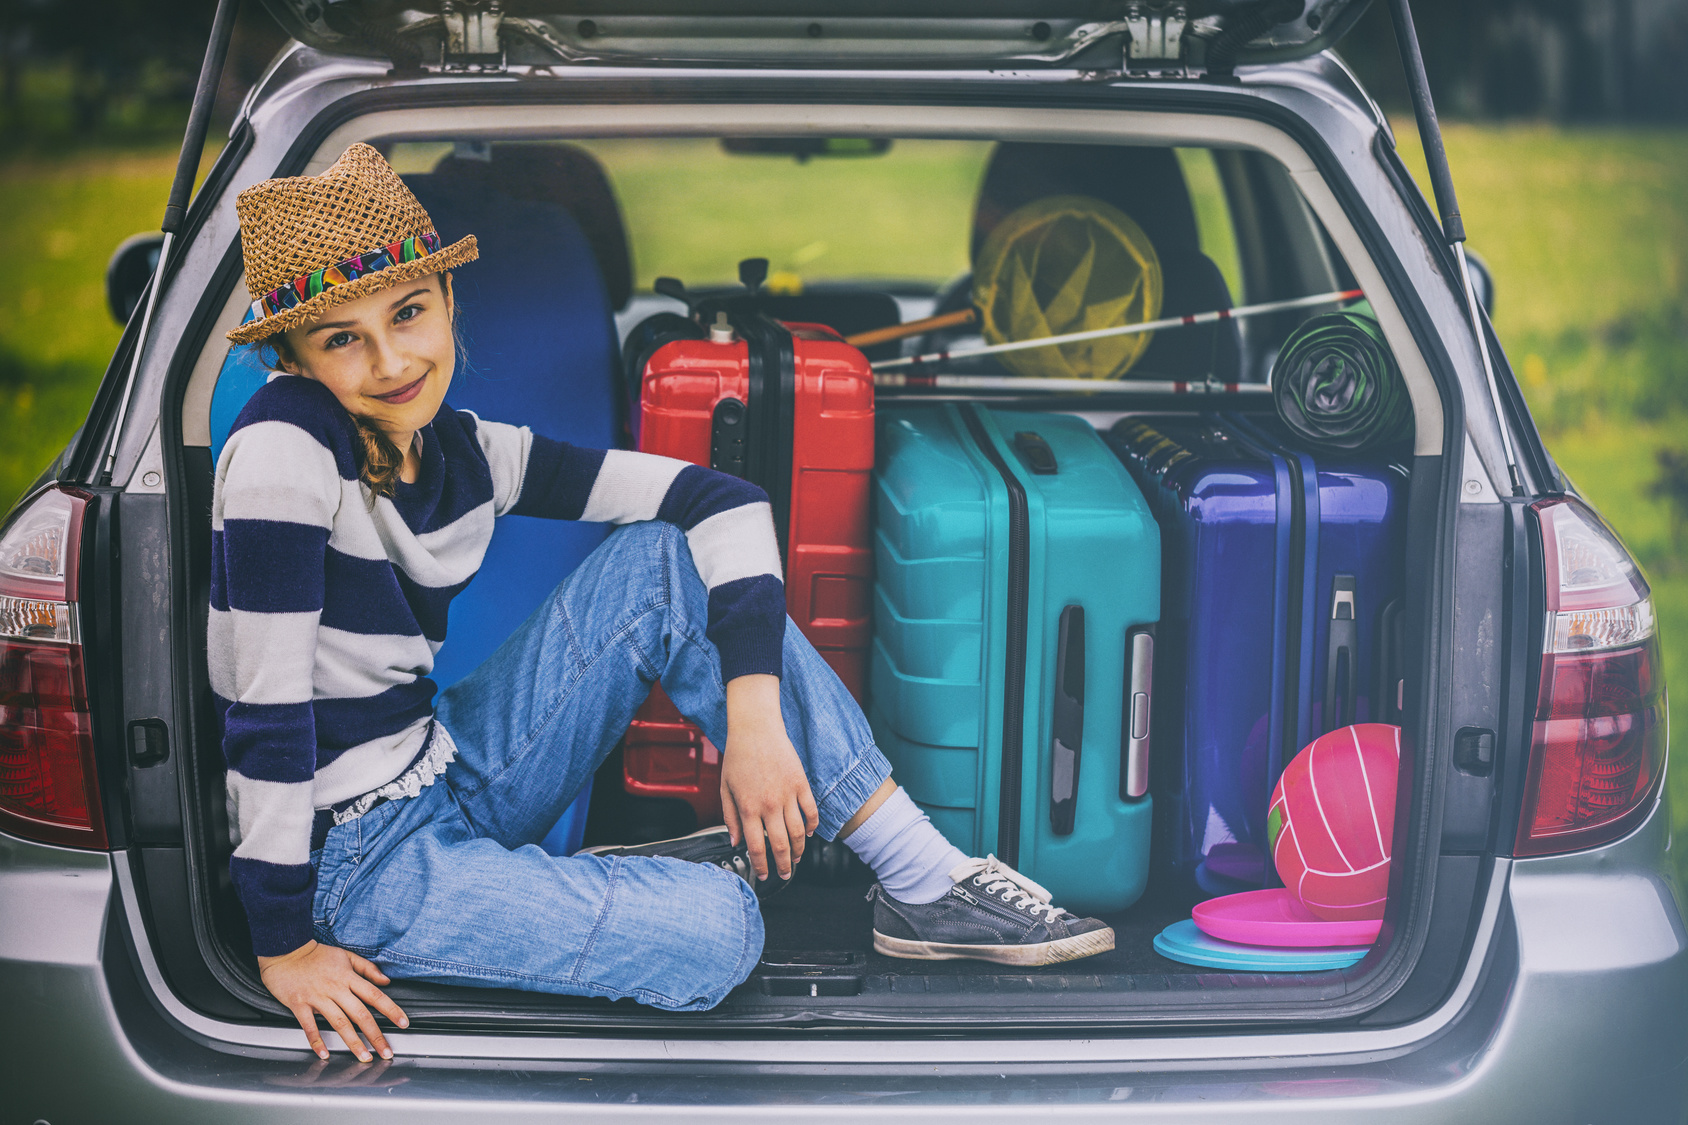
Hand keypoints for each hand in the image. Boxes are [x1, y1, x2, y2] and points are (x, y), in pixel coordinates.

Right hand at [257, 940, 408, 1060]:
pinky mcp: (299, 1004)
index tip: (403, 1023)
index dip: (391, 1010)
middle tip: (386, 1052)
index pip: (375, 996)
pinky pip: (309, 1026)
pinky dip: (317, 1041)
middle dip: (376, 1035)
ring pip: (339, 1023)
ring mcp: (317, 997)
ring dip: (353, 1043)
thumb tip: (386, 981)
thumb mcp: (346, 956)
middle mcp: (336, 989)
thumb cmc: (316, 954)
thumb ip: (367, 968)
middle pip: (361, 1014)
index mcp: (348, 977)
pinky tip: (324, 1054)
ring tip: (364, 1057)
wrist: (286, 949)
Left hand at [720, 674, 819, 881]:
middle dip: (783, 865)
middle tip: (785, 874)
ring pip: (798, 832)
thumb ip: (731, 818)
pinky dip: (812, 826)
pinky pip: (811, 811)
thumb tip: (735, 842)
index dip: (761, 865)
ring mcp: (788, 795)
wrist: (756, 729)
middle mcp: (769, 805)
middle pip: (781, 845)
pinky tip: (808, 834)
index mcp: (749, 808)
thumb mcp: (725, 789)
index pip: (757, 846)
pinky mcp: (801, 784)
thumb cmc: (737, 757)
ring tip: (796, 859)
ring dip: (799, 850)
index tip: (764, 874)